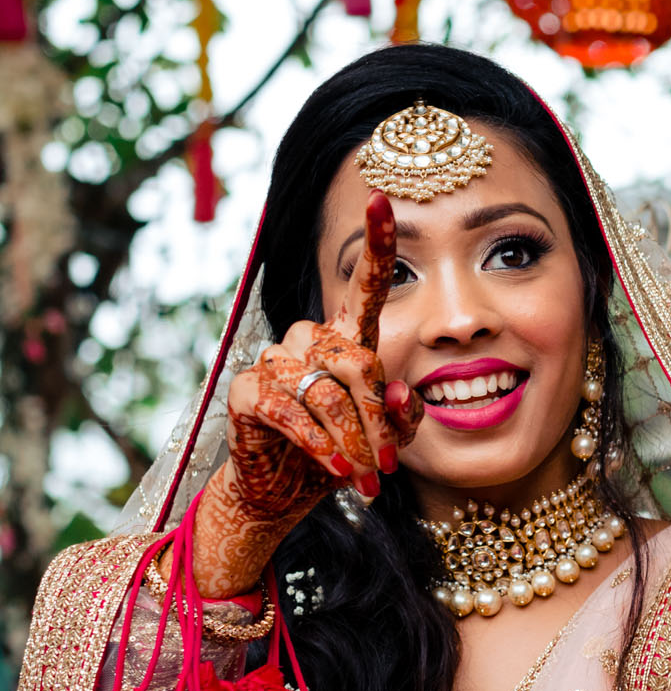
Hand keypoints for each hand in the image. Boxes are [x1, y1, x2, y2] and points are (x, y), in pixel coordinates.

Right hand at [193, 192, 417, 595]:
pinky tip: (334, 469)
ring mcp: (274, 362)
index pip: (364, 284)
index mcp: (348, 340)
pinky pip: (289, 409)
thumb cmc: (341, 457)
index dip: (375, 242)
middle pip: (358, 362)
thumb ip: (402, 416)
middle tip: (390, 468)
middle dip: (379, 420)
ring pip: (326, 392)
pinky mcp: (247, 392)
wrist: (284, 493)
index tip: (381, 197)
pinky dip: (317, 443)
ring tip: (365, 479)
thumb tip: (399, 392)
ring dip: (352, 440)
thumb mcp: (385, 440)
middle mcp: (310, 340)